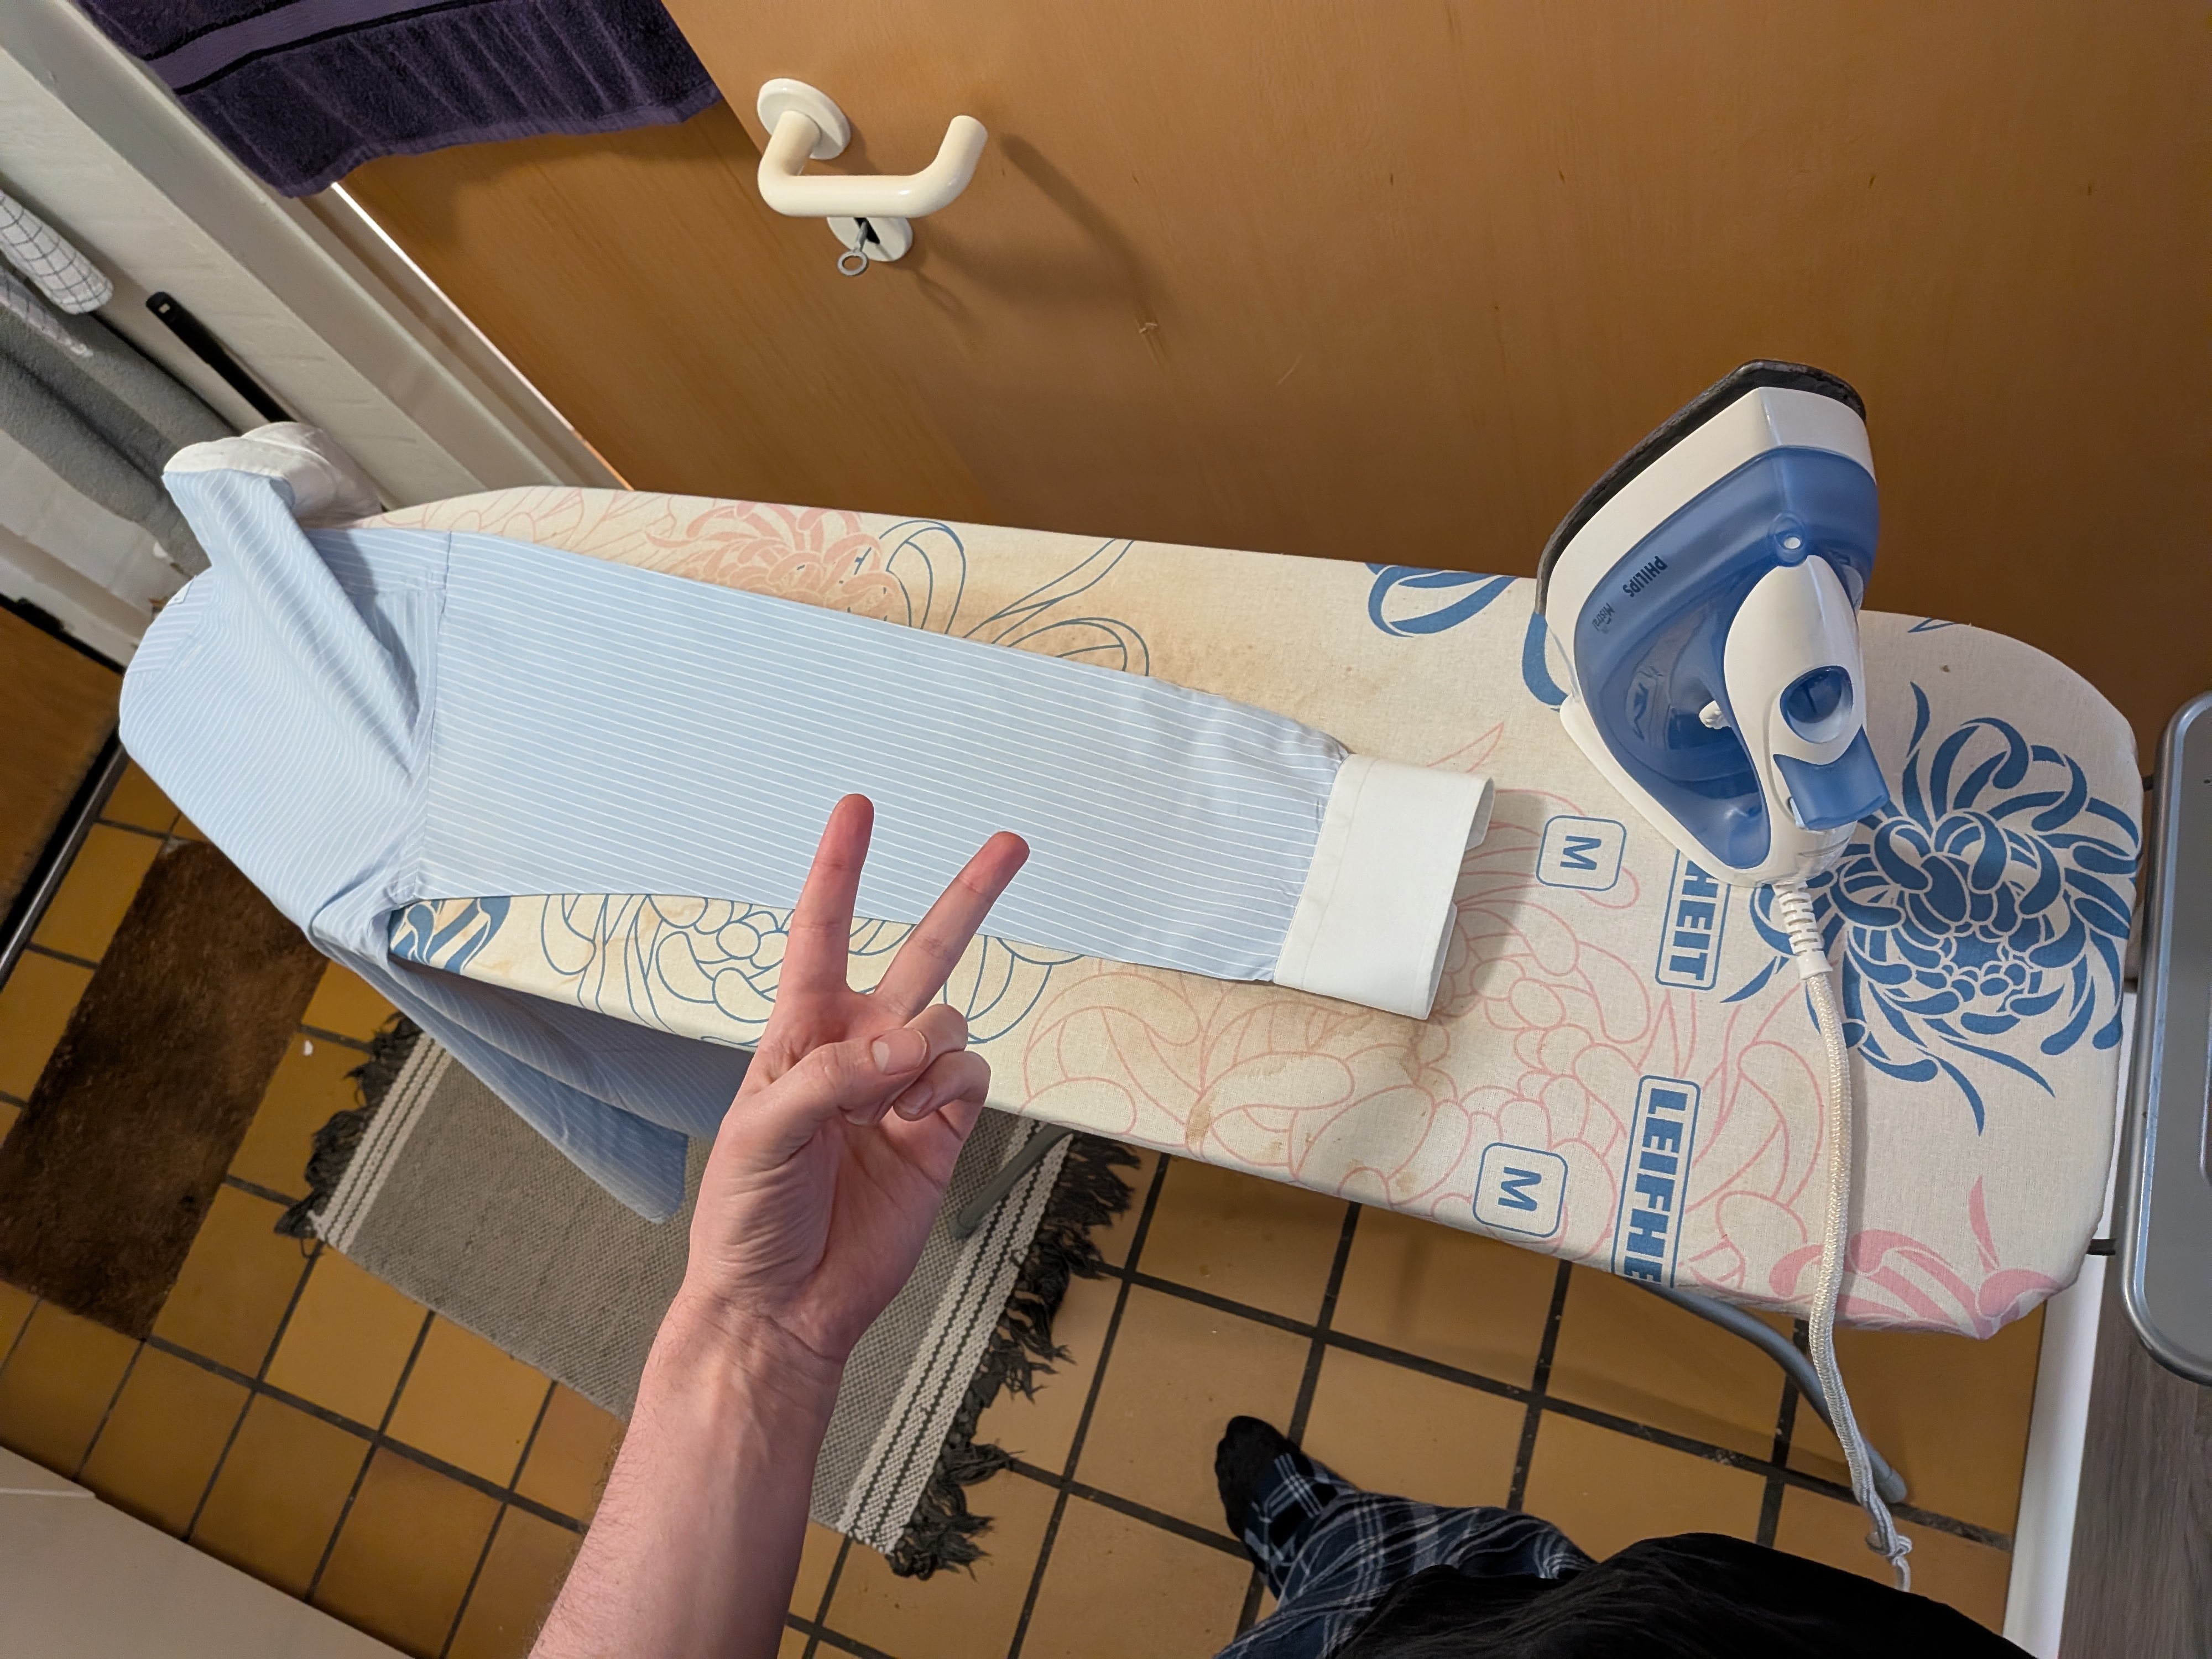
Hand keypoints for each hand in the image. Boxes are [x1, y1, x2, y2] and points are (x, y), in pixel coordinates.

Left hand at [676, 794, 1028, 1369]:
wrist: (785, 1304)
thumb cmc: (747, 1215)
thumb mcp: (760, 1134)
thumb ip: (831, 1076)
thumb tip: (908, 1046)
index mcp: (800, 1033)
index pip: (821, 932)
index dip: (840, 869)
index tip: (858, 808)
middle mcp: (859, 1049)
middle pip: (922, 952)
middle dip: (968, 896)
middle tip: (1012, 842)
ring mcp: (906, 1089)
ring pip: (950, 1021)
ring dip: (928, 1050)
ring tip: (888, 1106)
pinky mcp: (944, 1131)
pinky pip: (973, 1075)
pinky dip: (953, 1087)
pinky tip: (919, 1120)